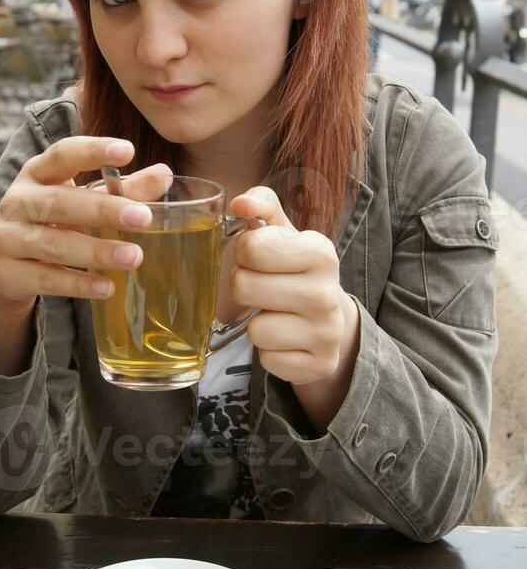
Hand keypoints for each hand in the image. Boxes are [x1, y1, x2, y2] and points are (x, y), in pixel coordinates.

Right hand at [0, 136, 173, 310]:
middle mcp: (18, 201)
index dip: (93, 150)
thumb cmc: (49, 221)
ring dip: (96, 251)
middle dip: (103, 209)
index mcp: (37, 173)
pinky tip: (107, 287)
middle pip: (60, 202)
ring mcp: (8, 237)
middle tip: (144, 218)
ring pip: (53, 244)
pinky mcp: (7, 273)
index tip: (128, 150)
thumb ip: (122, 189)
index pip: (63, 154)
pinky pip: (46, 278)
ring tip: (134, 257)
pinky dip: (78, 284)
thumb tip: (165, 174)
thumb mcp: (80, 200)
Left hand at [229, 186, 356, 390]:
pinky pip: (267, 361)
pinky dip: (268, 352)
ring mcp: (327, 333)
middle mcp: (328, 292)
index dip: (243, 253)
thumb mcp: (282, 233)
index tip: (257, 259)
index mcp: (320, 252)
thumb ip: (261, 206)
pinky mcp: (320, 365)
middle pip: (243, 287)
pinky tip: (285, 340)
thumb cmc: (293, 271)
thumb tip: (240, 203)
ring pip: (255, 330)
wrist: (329, 322)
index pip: (251, 247)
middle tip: (261, 289)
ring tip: (275, 315)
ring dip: (256, 324)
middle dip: (243, 288)